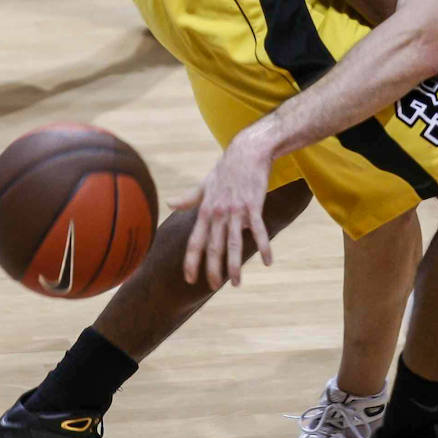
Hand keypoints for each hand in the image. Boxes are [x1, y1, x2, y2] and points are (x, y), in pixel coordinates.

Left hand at [171, 132, 273, 288]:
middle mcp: (218, 212)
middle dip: (212, 269)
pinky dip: (264, 246)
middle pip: (213, 246)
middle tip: (213, 287)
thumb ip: (189, 198)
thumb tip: (169, 203)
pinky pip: (259, 230)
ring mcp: (236, 210)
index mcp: (206, 210)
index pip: (195, 240)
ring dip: (235, 265)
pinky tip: (268, 262)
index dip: (191, 260)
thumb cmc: (226, 168)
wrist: (248, 151)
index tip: (189, 278)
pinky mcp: (254, 205)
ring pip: (234, 243)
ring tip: (237, 283)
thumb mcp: (205, 184)